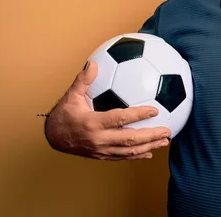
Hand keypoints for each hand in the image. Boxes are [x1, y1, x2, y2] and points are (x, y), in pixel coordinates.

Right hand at [44, 61, 171, 159]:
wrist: (52, 138)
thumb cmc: (64, 115)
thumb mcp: (71, 96)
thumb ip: (83, 80)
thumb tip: (93, 63)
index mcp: (93, 123)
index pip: (120, 119)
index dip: (138, 115)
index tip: (154, 110)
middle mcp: (99, 139)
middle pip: (130, 140)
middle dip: (151, 136)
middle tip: (168, 131)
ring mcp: (101, 150)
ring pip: (129, 151)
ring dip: (149, 146)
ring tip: (165, 141)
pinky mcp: (102, 156)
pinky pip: (122, 157)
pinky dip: (137, 156)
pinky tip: (150, 152)